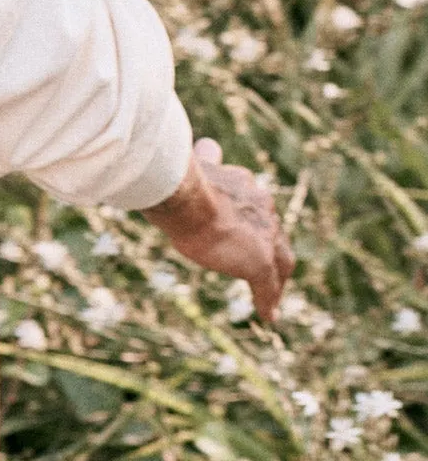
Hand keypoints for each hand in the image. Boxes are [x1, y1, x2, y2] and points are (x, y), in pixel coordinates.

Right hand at [144, 138, 293, 322]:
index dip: (255, 222)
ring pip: (280, 260)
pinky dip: (269, 301)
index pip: (257, 208)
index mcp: (246, 187)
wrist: (186, 196)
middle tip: (270, 265)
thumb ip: (204, 159)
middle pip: (275, 234)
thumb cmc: (180, 180)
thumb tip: (207, 143)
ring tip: (273, 295)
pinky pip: (269, 286)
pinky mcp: (259, 261)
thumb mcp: (194, 165)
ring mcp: (263, 236)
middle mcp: (261, 208)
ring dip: (277, 278)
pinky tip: (269, 316)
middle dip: (272, 248)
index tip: (249, 229)